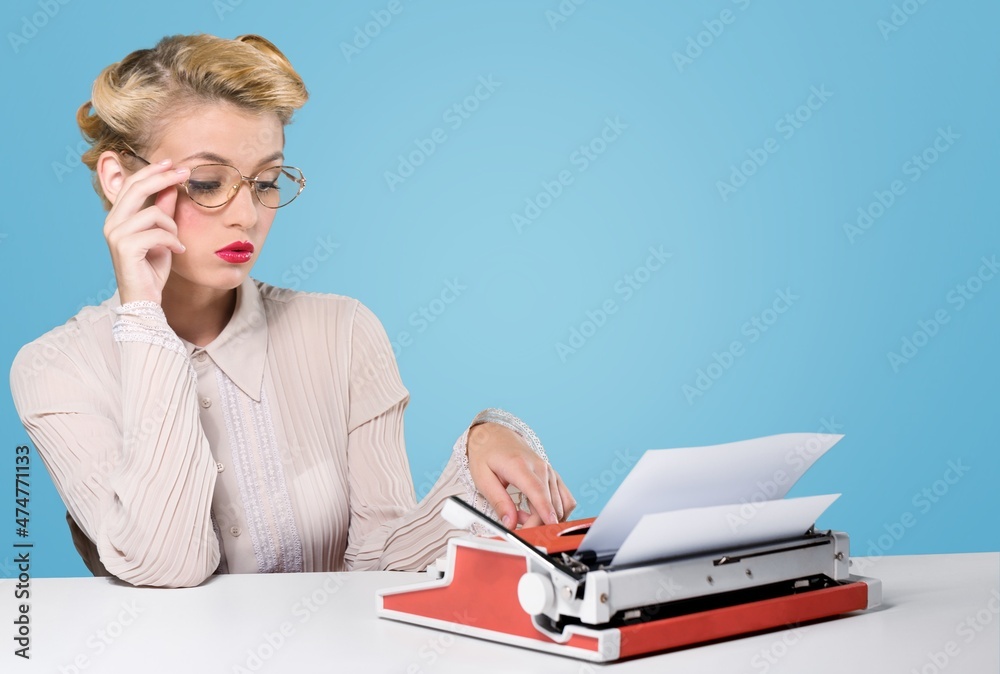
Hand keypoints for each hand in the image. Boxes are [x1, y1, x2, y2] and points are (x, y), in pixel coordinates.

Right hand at [103, 158, 188, 304]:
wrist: (145, 299)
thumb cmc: (152, 268)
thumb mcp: (162, 235)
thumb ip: (163, 211)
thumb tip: (170, 187)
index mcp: (117, 217)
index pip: (131, 184)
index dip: (152, 171)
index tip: (173, 163)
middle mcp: (111, 223)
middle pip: (137, 188)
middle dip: (164, 177)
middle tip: (185, 173)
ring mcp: (116, 235)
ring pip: (153, 213)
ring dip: (172, 226)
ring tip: (177, 242)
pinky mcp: (125, 247)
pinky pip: (158, 233)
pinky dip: (173, 241)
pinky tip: (178, 251)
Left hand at [466, 422, 575, 528]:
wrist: (496, 436)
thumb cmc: (487, 455)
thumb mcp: (483, 479)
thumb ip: (498, 502)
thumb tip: (510, 523)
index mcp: (519, 465)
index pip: (537, 491)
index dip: (544, 510)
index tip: (549, 525)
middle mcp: (540, 467)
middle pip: (549, 503)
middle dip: (537, 524)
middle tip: (516, 527)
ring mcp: (549, 471)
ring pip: (559, 504)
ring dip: (545, 518)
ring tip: (522, 515)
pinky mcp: (554, 476)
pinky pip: (565, 500)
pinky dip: (555, 511)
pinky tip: (537, 511)